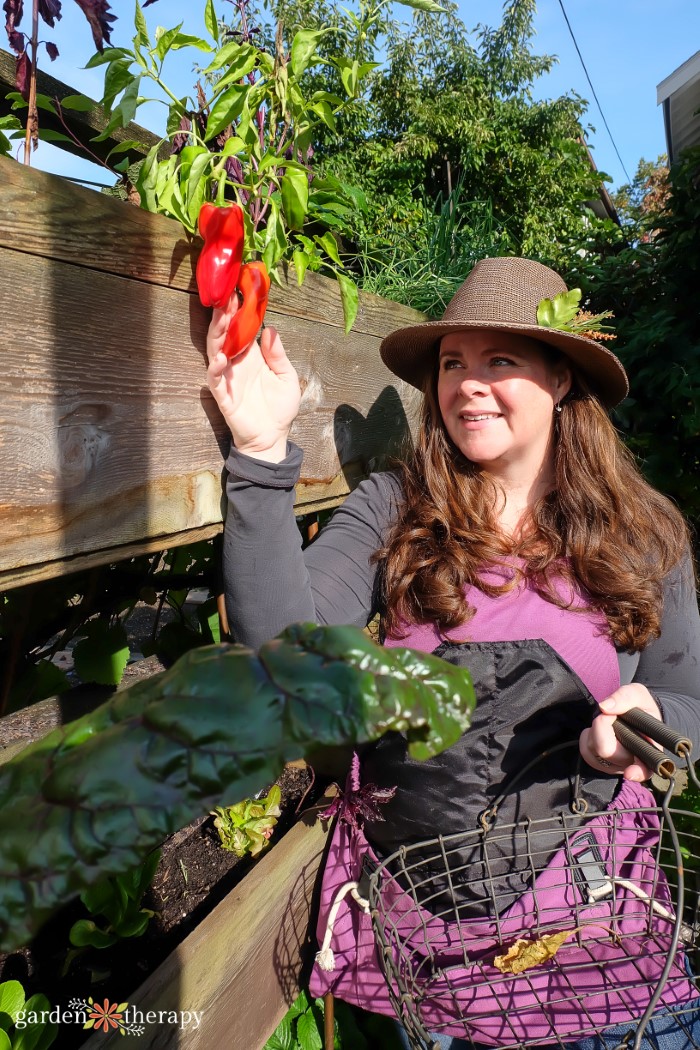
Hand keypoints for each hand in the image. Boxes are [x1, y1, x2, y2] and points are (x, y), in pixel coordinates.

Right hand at [206, 297, 300, 461]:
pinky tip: (220, 357)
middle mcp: (236, 362)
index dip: (240, 309)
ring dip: (217, 333)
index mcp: (252, 356)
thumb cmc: (279, 408)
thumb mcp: (287, 376)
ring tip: (221, 317)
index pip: (242, 327)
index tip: (240, 288)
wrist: (272, 438)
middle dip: (225, 314)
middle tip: (226, 294)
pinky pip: (214, 379)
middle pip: (225, 333)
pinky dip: (215, 368)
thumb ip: (278, 354)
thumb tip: (270, 329)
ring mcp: (227, 377)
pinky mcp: (222, 395)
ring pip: (215, 349)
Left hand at [579, 683, 662, 781]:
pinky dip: (588, 737)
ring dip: (595, 731)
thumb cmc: (641, 706)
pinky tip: (598, 730)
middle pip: (607, 751)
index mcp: (650, 750)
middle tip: (612, 715)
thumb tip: (605, 708)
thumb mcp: (638, 694)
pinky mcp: (600, 763)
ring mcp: (614, 765)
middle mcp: (631, 763)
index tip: (630, 772)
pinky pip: (585, 751)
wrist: (635, 712)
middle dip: (603, 727)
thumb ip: (625, 697)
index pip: (645, 770)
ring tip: (608, 722)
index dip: (637, 772)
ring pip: (594, 751)